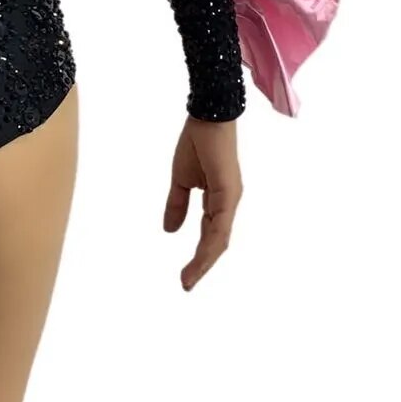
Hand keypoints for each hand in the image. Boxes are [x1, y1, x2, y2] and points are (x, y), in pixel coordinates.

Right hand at [163, 116, 242, 290]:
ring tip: (189, 279)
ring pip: (219, 239)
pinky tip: (200, 256)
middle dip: (202, 266)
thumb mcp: (181, 179)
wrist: (206, 116)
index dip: (199, 257)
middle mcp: (228, 203)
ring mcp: (230, 198)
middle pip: (217, 243)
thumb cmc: (197, 142)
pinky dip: (210, 243)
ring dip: (204, 261)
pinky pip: (220, 224)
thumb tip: (170, 231)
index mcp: (218, 200)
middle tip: (186, 285)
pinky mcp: (228, 192)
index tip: (185, 277)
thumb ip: (177, 204)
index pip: (211, 235)